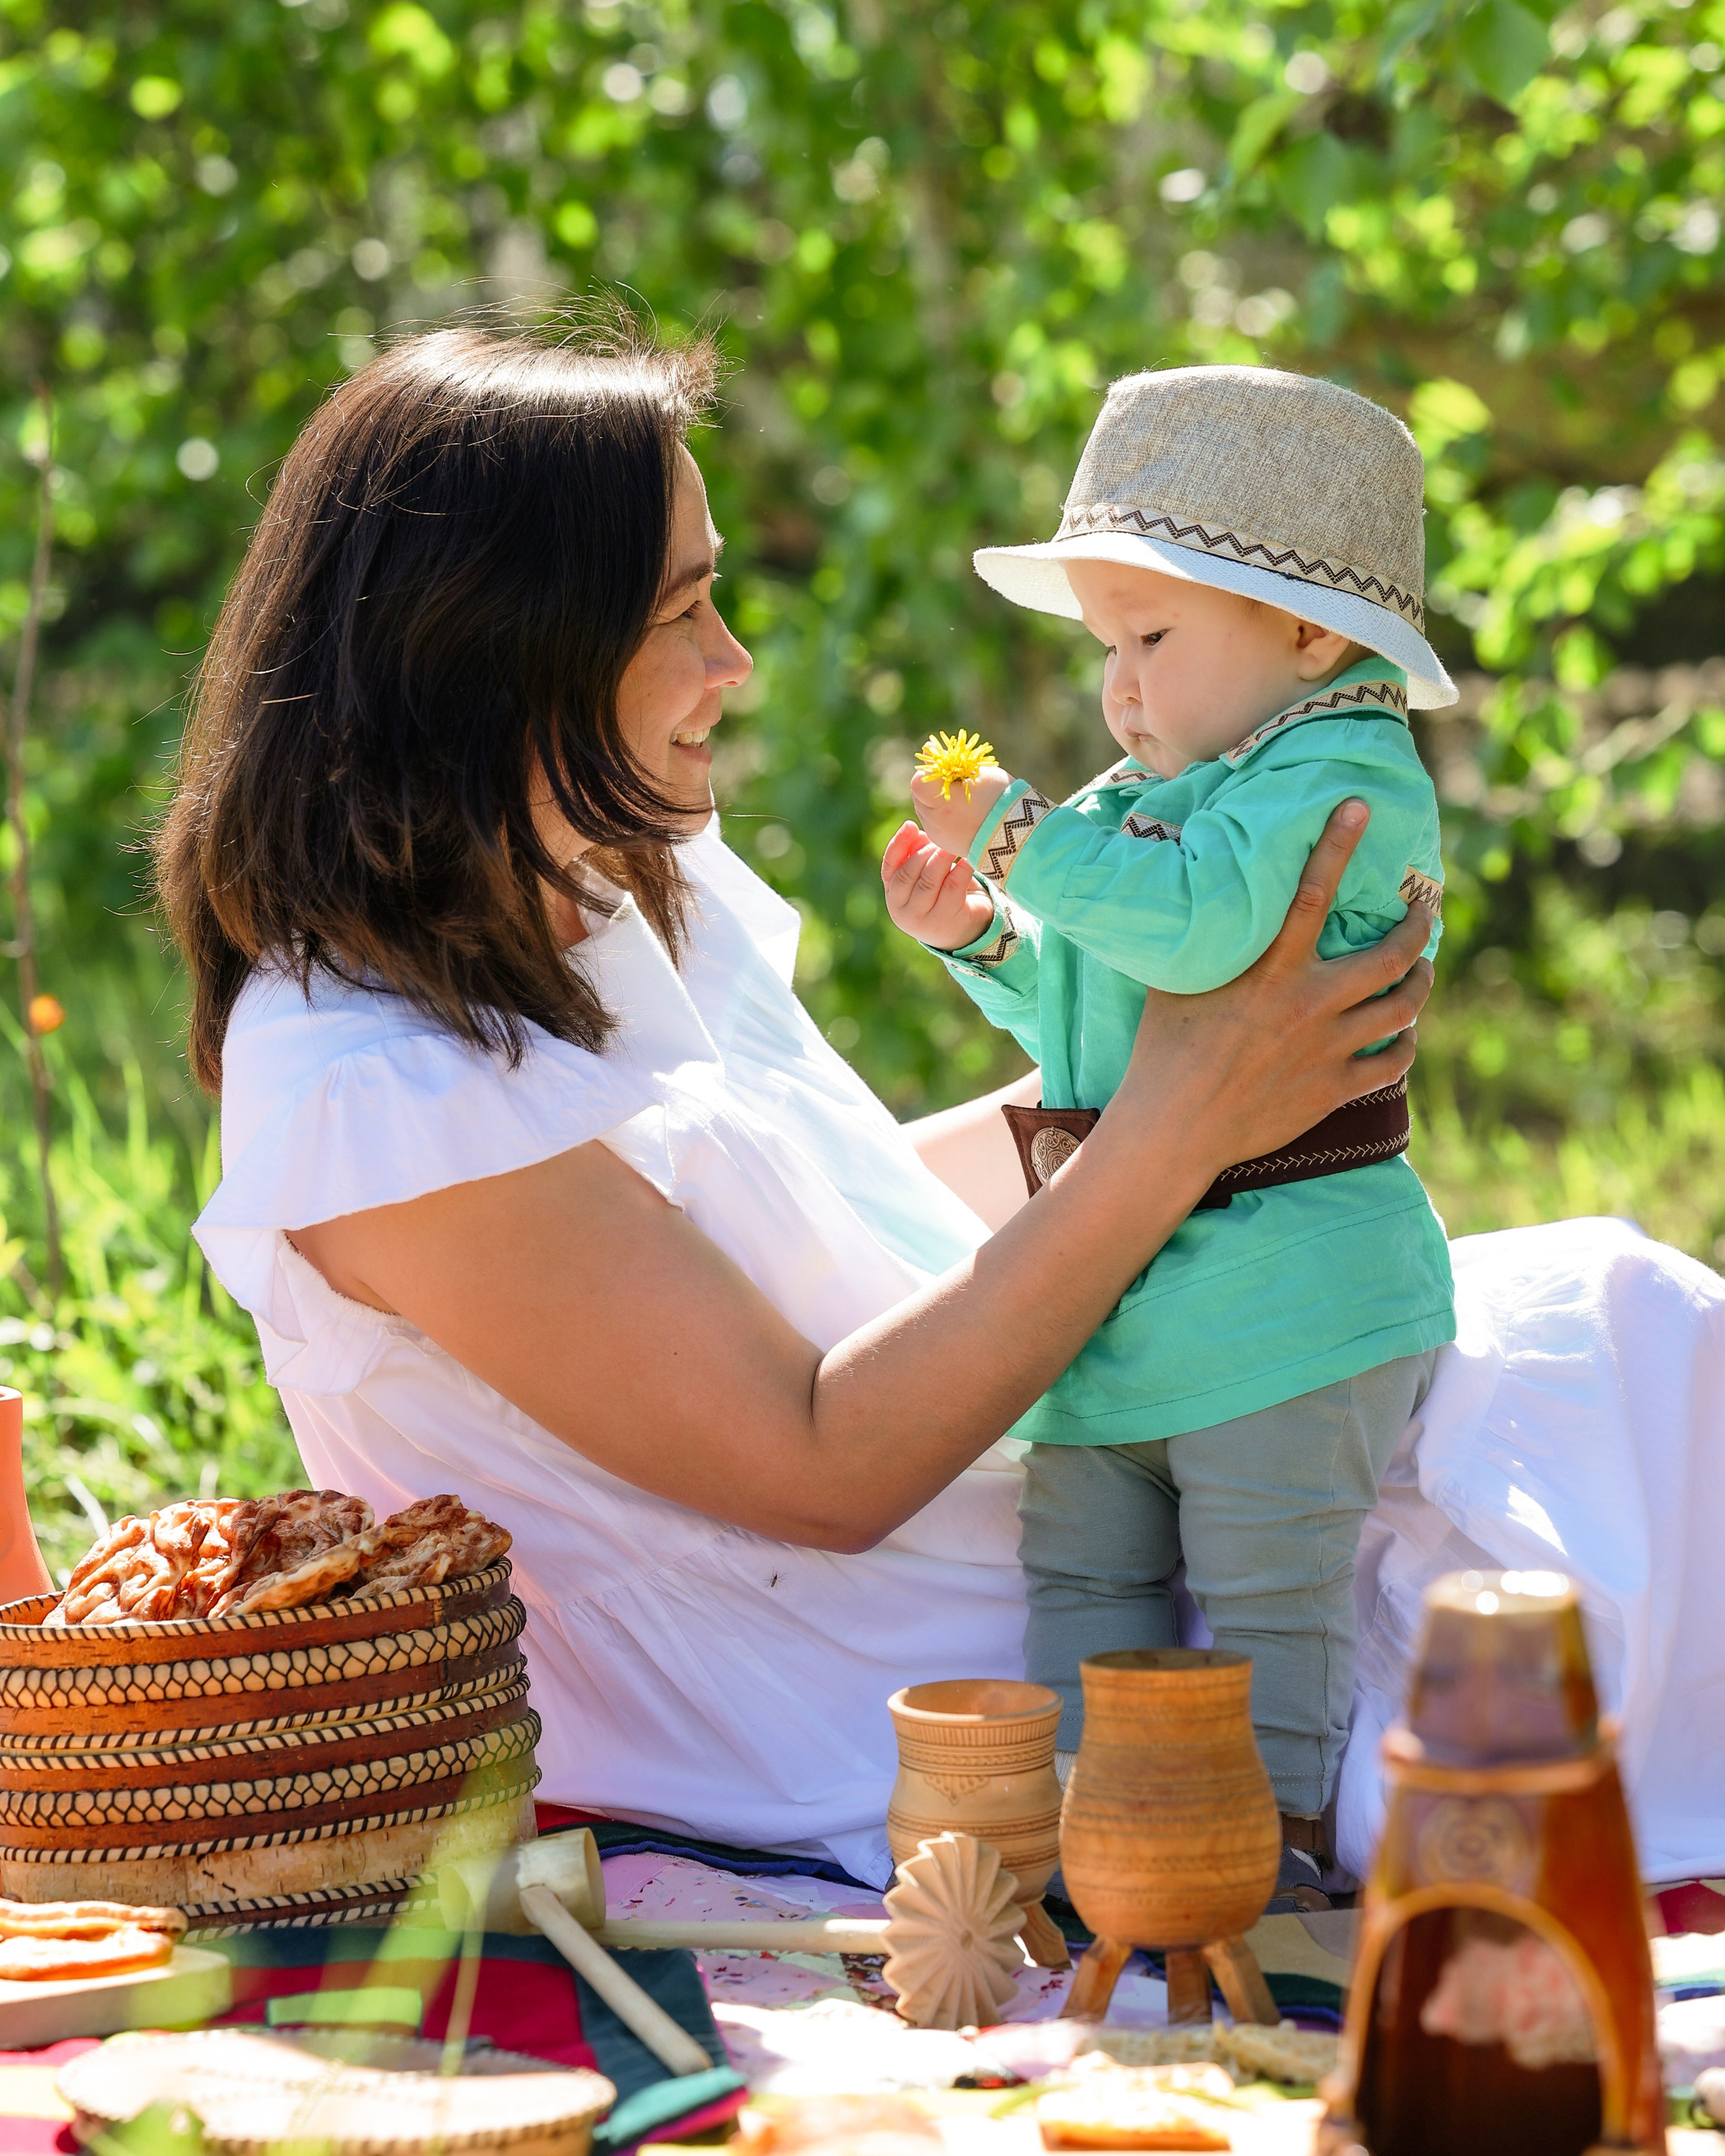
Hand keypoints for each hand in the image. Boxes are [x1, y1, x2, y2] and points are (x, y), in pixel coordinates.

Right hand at [882, 822, 997, 951]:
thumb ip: (917, 856)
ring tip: (952, 846)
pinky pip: (953, 887)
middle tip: (940, 840)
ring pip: (929, 881)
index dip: (898, 844)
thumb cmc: (942, 897)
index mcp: (893, 896)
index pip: (889, 867)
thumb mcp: (925, 877)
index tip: (910, 825)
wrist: (965, 932)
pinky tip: (968, 859)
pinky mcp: (946, 920)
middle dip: (924, 852)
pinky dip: (961, 869)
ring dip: (941, 858)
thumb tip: (916, 833)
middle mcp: (902, 910)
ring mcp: (923, 919)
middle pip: (907, 873)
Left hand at [909, 764, 1012, 856]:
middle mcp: (934, 822)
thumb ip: (946, 761)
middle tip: (956, 781)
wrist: (1018, 834)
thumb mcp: (976, 772)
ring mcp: (938, 835)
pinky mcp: (944, 843)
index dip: (930, 769)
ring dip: (936, 799)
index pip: (919, 780)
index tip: (945, 766)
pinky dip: (942, 813)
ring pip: (925, 809)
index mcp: (940, 803)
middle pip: (919, 795)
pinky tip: (961, 810)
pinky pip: (934, 823)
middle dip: (933, 784)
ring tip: (961, 797)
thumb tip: (927, 748)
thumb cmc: (999, 798)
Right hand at [1099, 800, 1434, 1184]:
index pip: (1312, 894)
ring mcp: (1328, 1049)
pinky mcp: (1333, 1090)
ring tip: (1423, 971)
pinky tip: (1405, 1035)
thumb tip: (1184, 890)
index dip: (1338, 846)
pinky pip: (1393, 1062)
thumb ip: (1197, 939)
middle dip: (1417, 928)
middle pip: (1390, 956)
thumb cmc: (1163, 1050)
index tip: (1361, 809)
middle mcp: (1309, 1004)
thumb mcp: (1174, 980)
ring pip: (1404, 1007)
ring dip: (1422, 983)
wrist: (1174, 1128)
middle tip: (1422, 913)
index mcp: (1270, 971)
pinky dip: (1406, 1043)